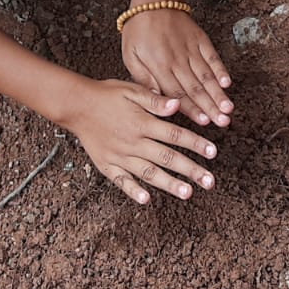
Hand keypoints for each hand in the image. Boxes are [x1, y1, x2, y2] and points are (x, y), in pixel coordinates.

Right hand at [65, 80, 218, 203]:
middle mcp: (133, 142)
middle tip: (209, 181)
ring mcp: (120, 156)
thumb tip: (177, 104)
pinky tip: (146, 199)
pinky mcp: (107, 165)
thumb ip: (155, 100)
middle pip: (167, 157)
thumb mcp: (132, 90)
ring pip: (148, 172)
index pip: (175, 135)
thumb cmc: (106, 95)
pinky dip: (133, 191)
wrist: (76, 105)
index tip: (212, 152)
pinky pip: (121, 181)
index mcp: (142, 123)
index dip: (195, 144)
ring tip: (188, 193)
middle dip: (190, 170)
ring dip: (169, 184)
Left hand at [121, 9, 233, 127]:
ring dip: (218, 93)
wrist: (153, 1)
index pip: (177, 93)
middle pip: (195, 88)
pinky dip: (220, 69)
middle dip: (210, 107)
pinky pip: (212, 56)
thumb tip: (157, 100)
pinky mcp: (200, 39)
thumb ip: (143, 79)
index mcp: (159, 66)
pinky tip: (228, 82)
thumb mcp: (130, 56)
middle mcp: (177, 59)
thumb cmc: (139, 31)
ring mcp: (190, 49)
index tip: (203, 123)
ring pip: (206, 75)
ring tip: (229, 108)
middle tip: (223, 122)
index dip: (191, 109)